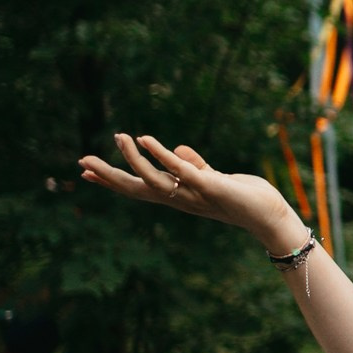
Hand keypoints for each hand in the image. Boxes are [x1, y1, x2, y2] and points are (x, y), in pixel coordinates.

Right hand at [79, 132, 307, 253]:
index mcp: (179, 196)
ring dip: (134, 158)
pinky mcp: (210, 186)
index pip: (139, 188)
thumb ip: (195, 166)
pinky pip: (181, 170)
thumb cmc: (244, 198)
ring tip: (120, 137)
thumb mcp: (214, 179)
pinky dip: (162, 155)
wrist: (271, 215)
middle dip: (109, 176)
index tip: (86, 171)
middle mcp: (181, 199)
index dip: (113, 180)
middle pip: (136, 189)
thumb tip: (179, 150)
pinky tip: (146, 139)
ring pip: (154, 179)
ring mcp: (193, 195)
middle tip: (82, 161)